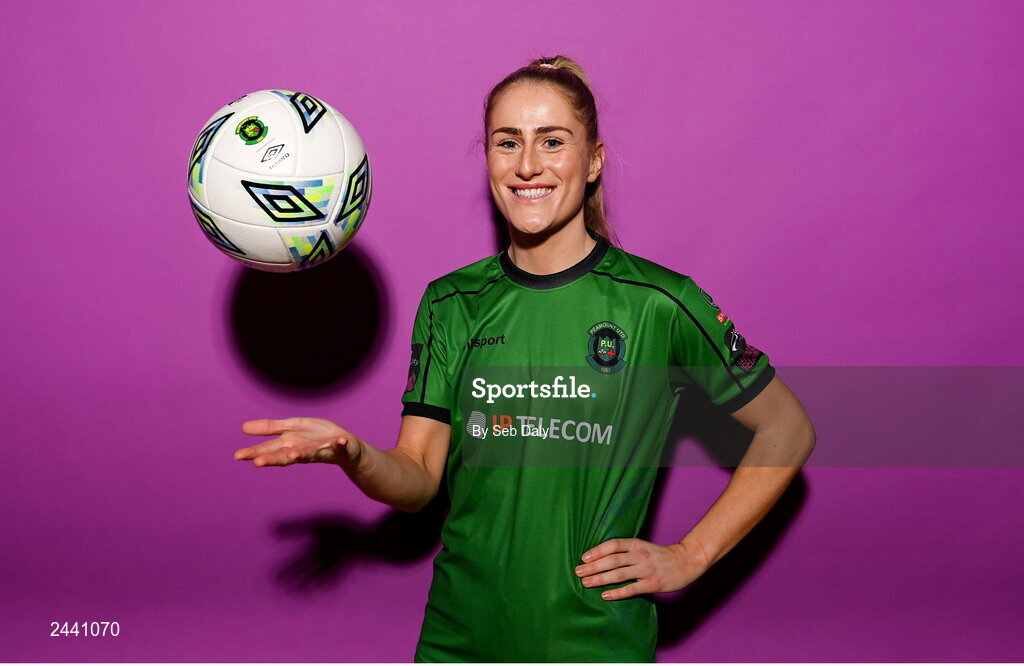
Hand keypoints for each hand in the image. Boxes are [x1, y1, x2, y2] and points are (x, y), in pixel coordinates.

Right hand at [234, 417, 362, 469]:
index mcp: (291, 445)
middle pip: (286, 455)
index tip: (238, 456)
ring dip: (302, 454)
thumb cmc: (316, 437)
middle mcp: (304, 451)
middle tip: (257, 462)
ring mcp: (323, 450)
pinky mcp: (341, 447)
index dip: (255, 452)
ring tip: (293, 455)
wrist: (347, 447)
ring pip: (311, 453)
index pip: (270, 450)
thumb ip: (270, 428)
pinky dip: (340, 444)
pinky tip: (339, 440)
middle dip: (273, 459)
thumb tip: (242, 427)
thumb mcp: (291, 428)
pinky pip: (341, 445)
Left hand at [574, 538, 708, 600]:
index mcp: (637, 544)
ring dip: (600, 579)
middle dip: (593, 566)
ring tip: (586, 583)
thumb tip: (602, 557)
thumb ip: (626, 550)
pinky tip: (605, 595)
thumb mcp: (643, 546)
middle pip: (612, 560)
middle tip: (578, 572)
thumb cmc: (660, 555)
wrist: (686, 561)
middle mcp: (640, 555)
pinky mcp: (653, 583)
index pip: (613, 545)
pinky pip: (631, 589)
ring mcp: (647, 569)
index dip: (597, 551)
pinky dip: (617, 593)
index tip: (584, 557)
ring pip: (619, 574)